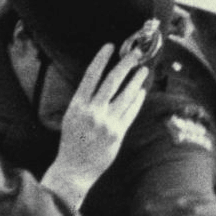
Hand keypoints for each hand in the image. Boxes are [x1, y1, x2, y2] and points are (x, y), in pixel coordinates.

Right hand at [42, 44, 148, 207]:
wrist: (74, 169)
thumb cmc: (72, 142)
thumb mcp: (72, 117)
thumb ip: (86, 102)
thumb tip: (101, 84)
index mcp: (77, 105)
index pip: (91, 76)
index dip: (101, 59)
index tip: (110, 46)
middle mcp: (92, 112)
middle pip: (112, 82)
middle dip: (125, 65)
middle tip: (136, 53)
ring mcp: (106, 123)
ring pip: (125, 96)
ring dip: (136, 81)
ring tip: (144, 70)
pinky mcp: (118, 134)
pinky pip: (130, 113)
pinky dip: (136, 101)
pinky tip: (141, 92)